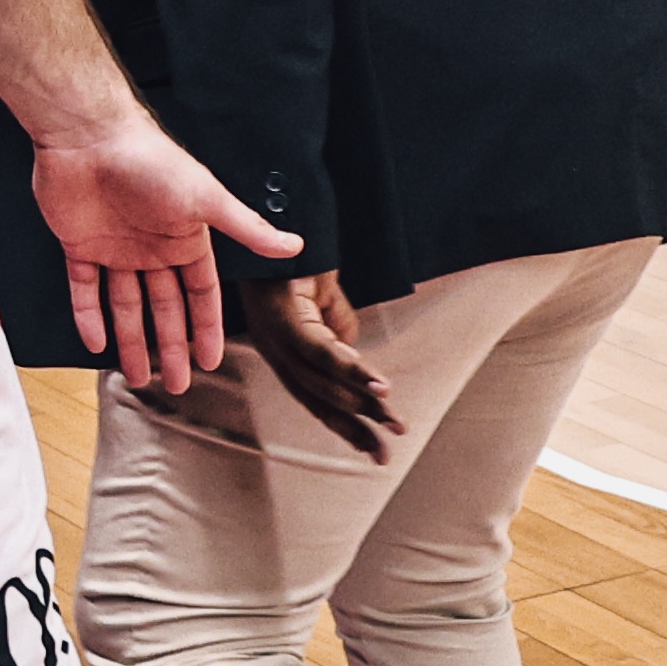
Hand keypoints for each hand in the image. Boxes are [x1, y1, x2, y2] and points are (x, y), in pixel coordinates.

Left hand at [19, 104, 299, 394]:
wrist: (89, 136)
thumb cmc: (152, 162)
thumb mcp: (207, 199)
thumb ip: (247, 229)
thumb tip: (297, 246)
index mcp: (186, 238)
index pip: (201, 294)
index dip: (205, 328)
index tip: (210, 363)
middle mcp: (153, 248)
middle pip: (165, 308)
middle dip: (170, 347)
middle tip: (174, 385)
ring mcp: (115, 248)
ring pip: (125, 305)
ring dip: (131, 341)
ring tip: (138, 378)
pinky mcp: (78, 244)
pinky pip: (84, 289)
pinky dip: (89, 316)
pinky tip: (95, 345)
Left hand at [228, 269, 399, 459]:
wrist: (281, 210)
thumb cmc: (298, 252)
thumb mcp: (326, 296)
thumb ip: (338, 328)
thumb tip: (354, 355)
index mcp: (282, 347)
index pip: (315, 397)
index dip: (344, 424)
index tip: (371, 449)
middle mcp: (274, 346)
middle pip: (318, 397)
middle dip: (355, 427)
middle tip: (386, 454)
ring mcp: (275, 333)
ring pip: (321, 381)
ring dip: (361, 403)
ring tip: (392, 421)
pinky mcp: (283, 315)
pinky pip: (320, 352)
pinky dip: (350, 372)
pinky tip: (378, 387)